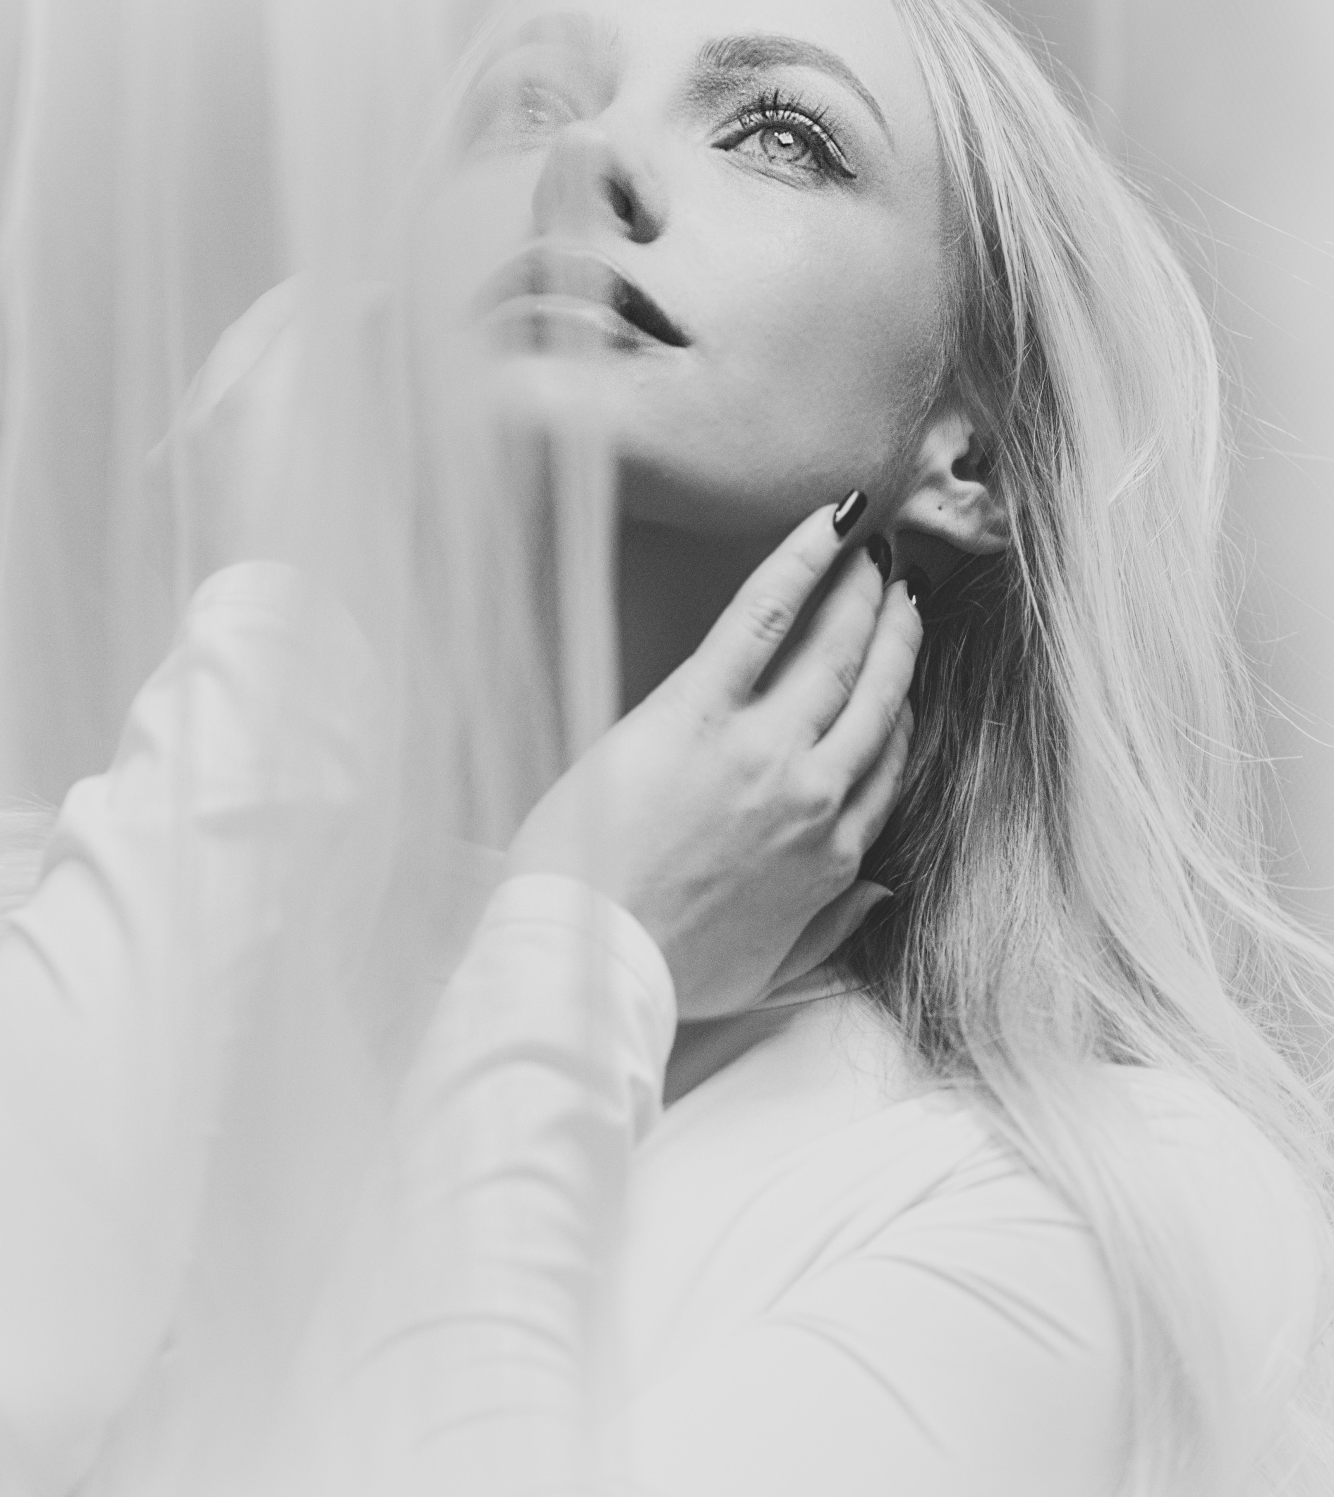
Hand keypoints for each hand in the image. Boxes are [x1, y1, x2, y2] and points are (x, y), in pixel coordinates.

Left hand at [146, 275, 393, 598]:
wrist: (270, 652)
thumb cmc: (338, 574)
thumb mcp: (371, 478)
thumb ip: (367, 405)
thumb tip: (369, 360)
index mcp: (257, 404)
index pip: (301, 325)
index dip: (343, 304)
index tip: (376, 298)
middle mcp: (202, 418)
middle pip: (244, 337)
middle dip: (290, 314)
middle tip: (332, 304)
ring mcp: (173, 457)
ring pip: (212, 380)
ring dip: (256, 358)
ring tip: (299, 355)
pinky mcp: (163, 495)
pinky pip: (195, 428)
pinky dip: (230, 408)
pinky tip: (260, 420)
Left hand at [506, 505, 921, 1018]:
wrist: (591, 963)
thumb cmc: (665, 972)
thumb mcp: (768, 970)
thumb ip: (831, 928)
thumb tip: (876, 892)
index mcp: (829, 855)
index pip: (888, 761)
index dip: (901, 703)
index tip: (904, 667)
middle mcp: (812, 794)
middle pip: (874, 693)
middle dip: (894, 631)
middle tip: (901, 583)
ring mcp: (761, 748)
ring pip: (835, 652)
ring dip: (861, 594)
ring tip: (874, 552)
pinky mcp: (696, 712)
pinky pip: (762, 619)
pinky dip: (801, 563)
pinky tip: (829, 524)